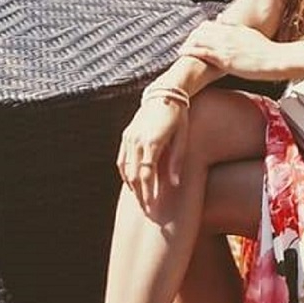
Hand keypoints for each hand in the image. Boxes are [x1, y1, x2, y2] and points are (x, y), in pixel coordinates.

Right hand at [117, 86, 188, 213]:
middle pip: (134, 174)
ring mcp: (129, 136)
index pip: (147, 175)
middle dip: (139, 194)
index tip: (153, 207)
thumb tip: (175, 184)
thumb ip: (177, 161)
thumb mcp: (182, 137)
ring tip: (139, 199)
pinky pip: (121, 158)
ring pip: (125, 168)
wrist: (165, 93)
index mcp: (152, 142)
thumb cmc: (179, 116)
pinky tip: (132, 183)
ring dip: (131, 185)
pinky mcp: (126, 133)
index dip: (149, 193)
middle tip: (146, 210)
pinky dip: (125, 172)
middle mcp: (137, 140)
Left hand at [178, 21, 283, 79]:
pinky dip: (190, 51)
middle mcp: (226, 34)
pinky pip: (202, 52)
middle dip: (192, 36)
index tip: (195, 36)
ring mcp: (224, 45)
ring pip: (199, 39)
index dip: (200, 31)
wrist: (274, 59)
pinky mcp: (224, 58)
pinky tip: (182, 53)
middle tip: (185, 44)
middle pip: (201, 30)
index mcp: (233, 28)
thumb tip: (226, 22)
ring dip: (188, 43)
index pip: (210, 24)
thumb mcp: (250, 35)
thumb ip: (236, 29)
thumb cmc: (266, 50)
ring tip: (180, 49)